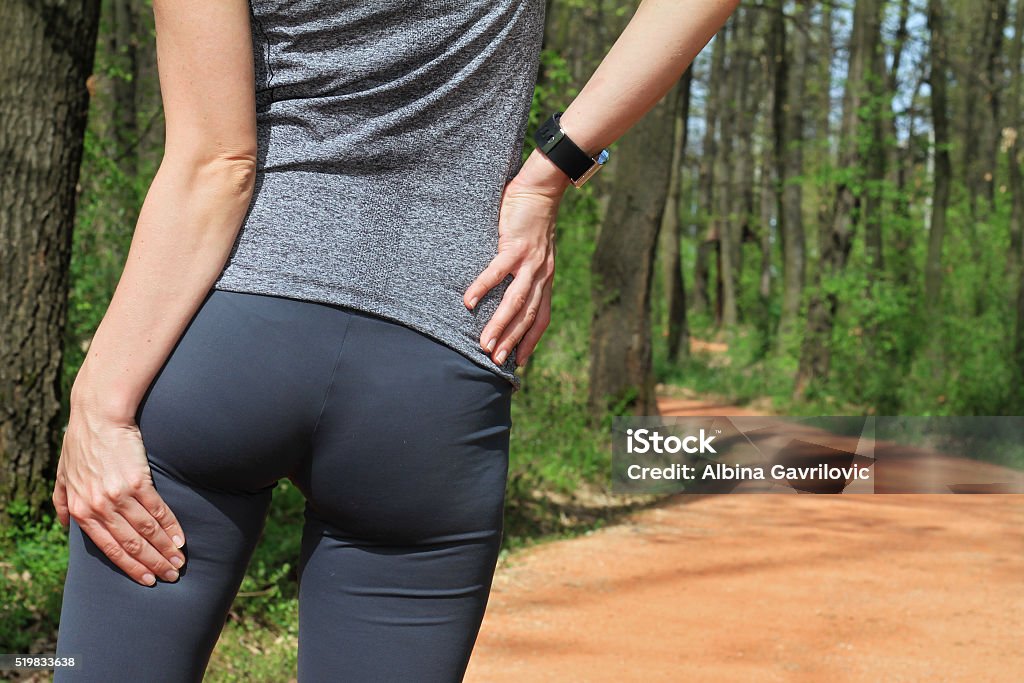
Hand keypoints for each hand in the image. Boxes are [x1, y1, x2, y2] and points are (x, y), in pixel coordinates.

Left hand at [53, 399, 186, 585]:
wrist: (99, 415)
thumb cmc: (81, 442)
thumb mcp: (63, 474)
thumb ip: (63, 501)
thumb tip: (64, 524)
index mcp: (81, 510)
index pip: (109, 548)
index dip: (130, 567)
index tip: (146, 580)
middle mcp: (98, 507)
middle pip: (130, 545)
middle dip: (152, 564)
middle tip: (170, 576)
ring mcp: (118, 495)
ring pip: (146, 532)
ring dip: (165, 550)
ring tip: (179, 562)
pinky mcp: (137, 481)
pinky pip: (157, 511)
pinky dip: (171, 527)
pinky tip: (180, 539)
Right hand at [463, 165, 565, 366]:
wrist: (542, 189)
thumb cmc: (532, 222)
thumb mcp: (534, 254)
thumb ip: (526, 274)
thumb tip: (509, 293)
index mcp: (545, 279)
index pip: (541, 318)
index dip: (531, 341)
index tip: (519, 362)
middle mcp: (541, 275)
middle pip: (527, 316)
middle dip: (512, 341)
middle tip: (495, 362)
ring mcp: (529, 262)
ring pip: (515, 301)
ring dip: (500, 324)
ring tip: (484, 343)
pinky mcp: (515, 246)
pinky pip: (497, 272)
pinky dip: (483, 288)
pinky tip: (469, 302)